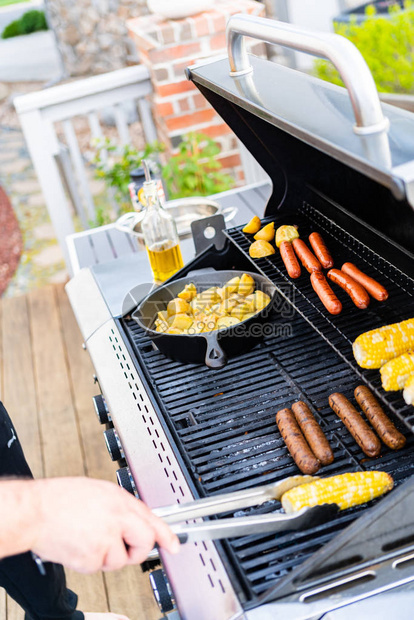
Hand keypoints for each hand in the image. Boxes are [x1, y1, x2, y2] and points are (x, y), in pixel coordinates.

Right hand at [30, 477, 179, 572]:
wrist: (35, 511)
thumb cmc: (61, 499)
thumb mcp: (98, 491)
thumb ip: (119, 505)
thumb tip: (133, 518)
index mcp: (119, 499)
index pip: (152, 518)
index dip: (166, 534)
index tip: (174, 545)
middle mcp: (117, 517)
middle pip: (145, 541)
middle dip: (137, 549)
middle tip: (124, 547)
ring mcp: (106, 538)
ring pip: (120, 559)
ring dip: (107, 555)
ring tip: (89, 538)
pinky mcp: (93, 557)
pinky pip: (100, 566)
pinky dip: (90, 561)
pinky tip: (79, 545)